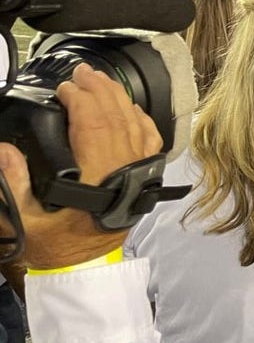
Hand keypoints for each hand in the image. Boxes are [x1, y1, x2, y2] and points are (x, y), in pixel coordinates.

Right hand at [0, 64, 162, 268]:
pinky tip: (131, 107)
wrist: (85, 270)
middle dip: (100, 90)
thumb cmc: (56, 247)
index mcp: (98, 177)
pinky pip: (149, 141)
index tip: (64, 88)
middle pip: (117, 118)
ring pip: (135, 125)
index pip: (95, 125)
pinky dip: (141, 119)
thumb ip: (15, 183)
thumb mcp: (25, 220)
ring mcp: (137, 173)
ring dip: (119, 98)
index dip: (81, 100)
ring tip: (101, 79)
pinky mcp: (143, 179)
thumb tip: (4, 150)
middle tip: (83, 71)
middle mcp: (123, 170)